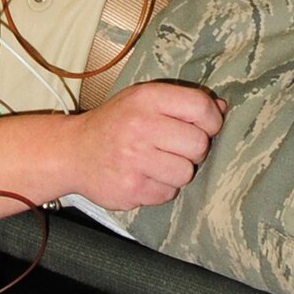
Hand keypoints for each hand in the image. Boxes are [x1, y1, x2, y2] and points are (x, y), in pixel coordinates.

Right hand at [72, 82, 225, 209]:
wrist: (72, 151)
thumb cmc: (115, 124)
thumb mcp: (142, 101)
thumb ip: (181, 102)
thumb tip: (221, 108)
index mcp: (146, 99)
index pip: (200, 107)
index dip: (211, 120)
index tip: (203, 127)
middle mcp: (140, 127)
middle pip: (199, 145)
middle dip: (193, 150)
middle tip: (174, 148)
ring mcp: (134, 160)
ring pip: (186, 173)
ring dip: (176, 172)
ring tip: (156, 163)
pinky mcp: (131, 189)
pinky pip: (168, 194)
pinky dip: (160, 188)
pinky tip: (143, 176)